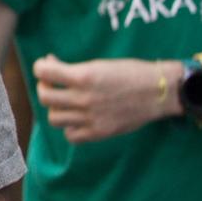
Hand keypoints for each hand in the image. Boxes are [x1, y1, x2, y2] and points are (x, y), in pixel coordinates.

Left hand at [32, 54, 175, 143]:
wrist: (159, 92)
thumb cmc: (131, 72)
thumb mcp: (99, 64)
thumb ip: (73, 69)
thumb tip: (50, 65)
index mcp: (83, 76)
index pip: (43, 72)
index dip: (41, 67)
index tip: (48, 65)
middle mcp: (84, 98)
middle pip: (44, 97)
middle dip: (46, 87)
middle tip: (55, 83)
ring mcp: (91, 118)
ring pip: (54, 118)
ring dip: (56, 108)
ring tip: (67, 101)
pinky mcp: (100, 133)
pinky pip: (71, 136)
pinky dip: (70, 127)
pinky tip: (78, 117)